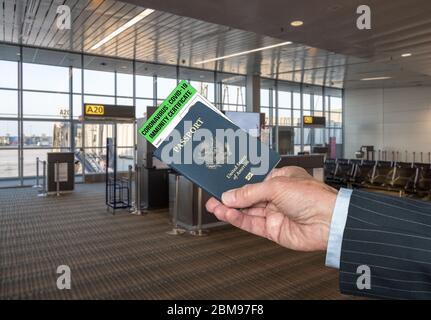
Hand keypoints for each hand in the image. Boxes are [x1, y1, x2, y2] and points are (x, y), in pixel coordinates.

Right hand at [205, 166, 337, 250]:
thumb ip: (249, 192)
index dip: (237, 181)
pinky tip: (226, 214)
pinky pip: (251, 224)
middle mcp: (277, 196)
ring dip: (229, 208)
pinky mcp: (273, 230)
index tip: (222, 181)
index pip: (253, 180)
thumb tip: (230, 196)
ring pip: (247, 211)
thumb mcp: (276, 186)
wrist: (329, 222)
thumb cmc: (313, 197)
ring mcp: (274, 213)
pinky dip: (237, 219)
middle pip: (248, 196)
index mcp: (281, 179)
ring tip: (213, 205)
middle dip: (230, 196)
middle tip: (212, 196)